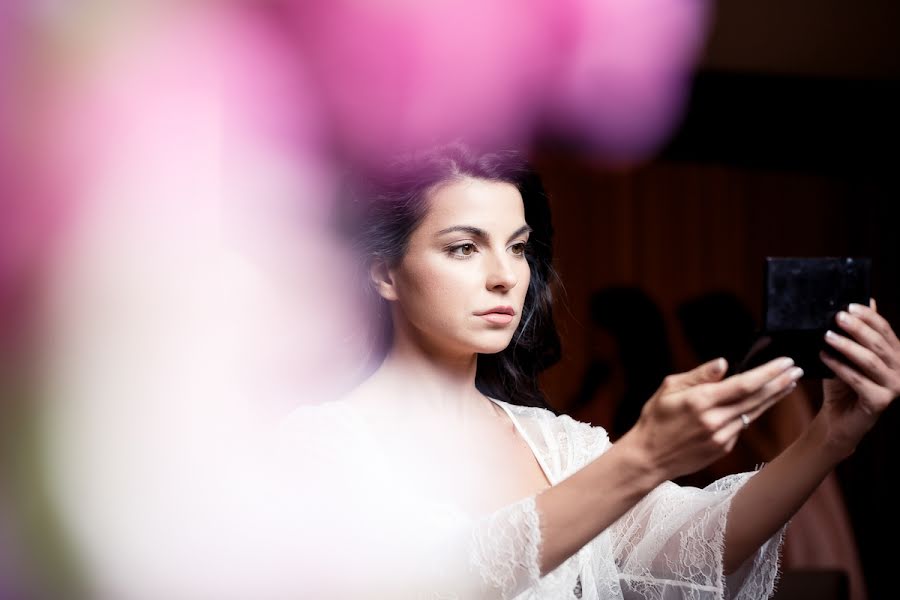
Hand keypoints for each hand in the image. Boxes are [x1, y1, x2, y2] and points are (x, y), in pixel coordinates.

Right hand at [625, 356, 801, 480]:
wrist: (649, 457)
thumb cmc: (655, 419)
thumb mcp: (669, 389)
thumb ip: (699, 375)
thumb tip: (724, 363)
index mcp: (700, 401)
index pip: (744, 384)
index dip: (768, 372)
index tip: (785, 362)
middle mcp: (714, 420)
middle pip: (756, 398)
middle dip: (780, 383)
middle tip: (797, 370)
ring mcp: (721, 437)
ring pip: (754, 413)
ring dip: (773, 398)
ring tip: (788, 384)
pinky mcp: (723, 449)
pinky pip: (741, 426)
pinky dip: (751, 412)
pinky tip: (758, 403)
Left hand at [819, 298, 899, 455]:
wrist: (837, 417)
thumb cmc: (842, 383)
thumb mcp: (846, 355)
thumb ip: (855, 334)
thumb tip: (861, 303)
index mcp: (895, 354)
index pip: (885, 330)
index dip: (869, 316)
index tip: (849, 306)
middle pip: (879, 344)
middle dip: (857, 328)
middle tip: (837, 317)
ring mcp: (893, 387)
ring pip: (870, 361)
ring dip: (847, 346)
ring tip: (826, 336)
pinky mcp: (880, 401)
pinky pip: (858, 380)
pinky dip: (840, 367)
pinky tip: (824, 357)